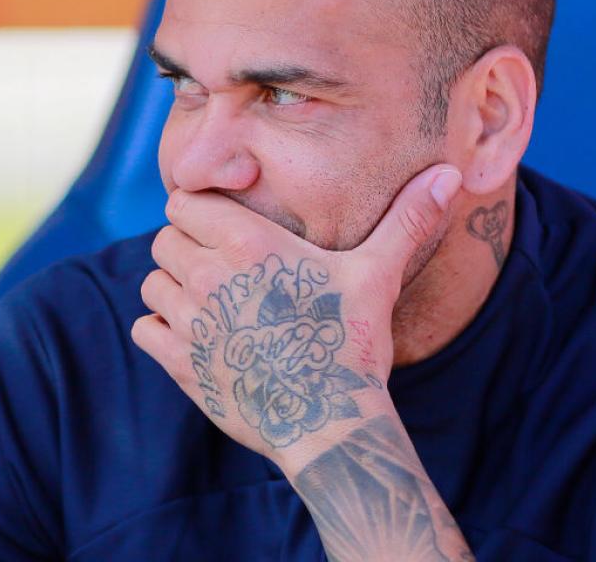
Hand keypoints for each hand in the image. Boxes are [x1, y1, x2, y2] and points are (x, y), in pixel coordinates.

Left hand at [130, 163, 462, 467]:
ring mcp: (190, 322)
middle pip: (164, 239)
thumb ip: (406, 220)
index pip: (183, 202)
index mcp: (248, 243)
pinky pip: (144, 329)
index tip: (227, 230)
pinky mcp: (180, 364)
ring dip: (173, 289)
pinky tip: (199, 337)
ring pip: (152, 283)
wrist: (330, 423)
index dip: (201, 212)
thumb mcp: (378, 275)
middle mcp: (209, 276)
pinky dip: (162, 331)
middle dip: (187, 248)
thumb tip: (451, 172)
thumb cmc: (353, 344)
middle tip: (224, 269)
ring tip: (213, 304)